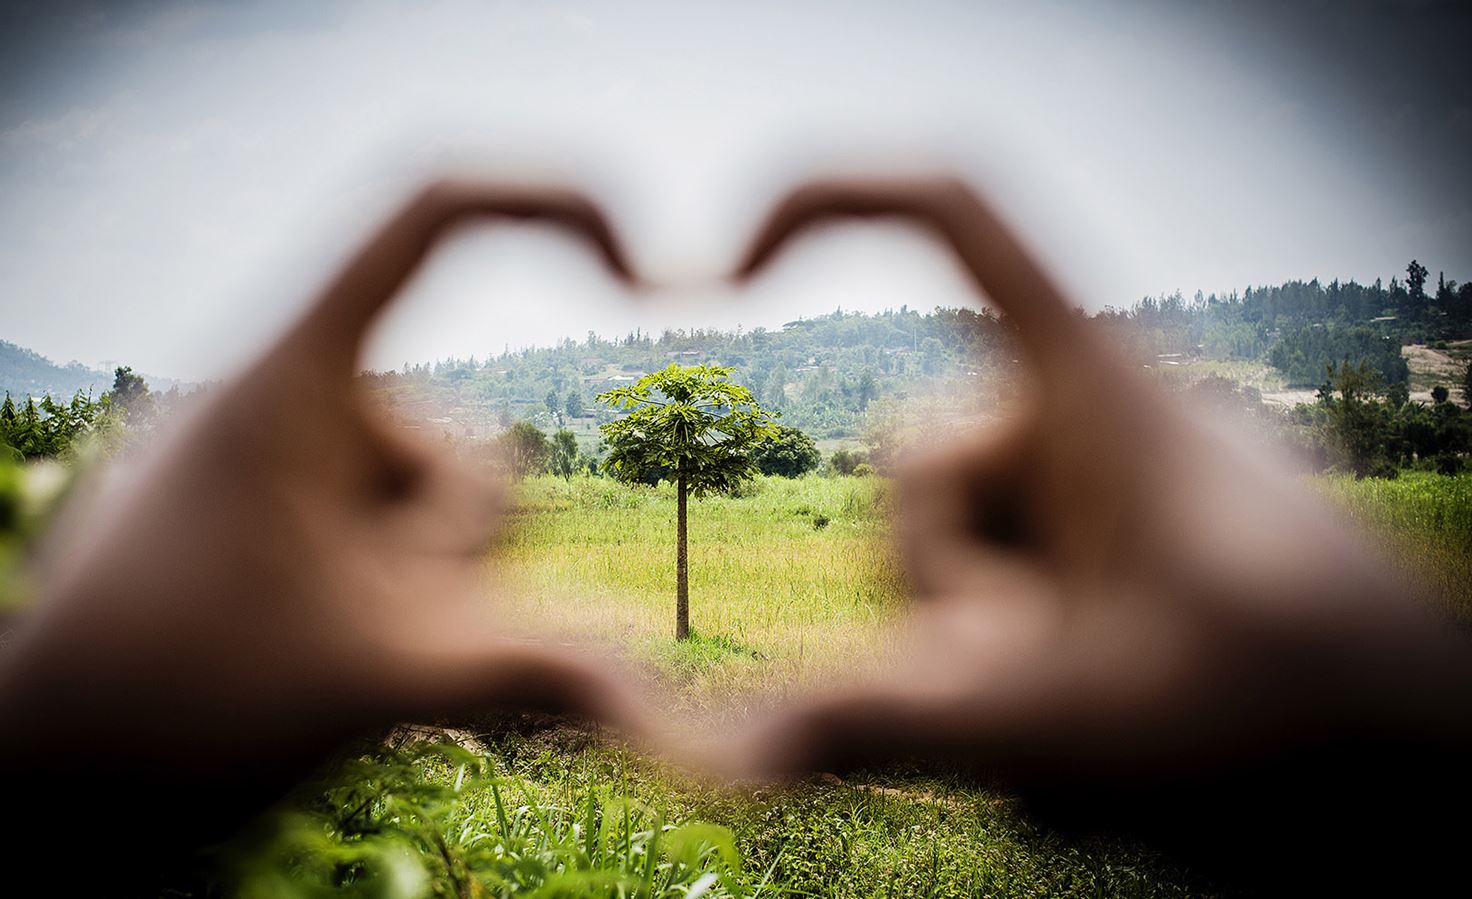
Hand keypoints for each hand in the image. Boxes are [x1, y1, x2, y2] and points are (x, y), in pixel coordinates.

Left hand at [0, 180, 645, 879]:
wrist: (26, 787)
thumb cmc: (172, 712)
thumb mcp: (375, 680)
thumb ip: (531, 675)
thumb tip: (665, 693)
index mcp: (292, 377)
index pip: (429, 217)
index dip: (552, 206)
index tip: (638, 264)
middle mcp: (279, 399)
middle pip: (466, 437)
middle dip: (466, 552)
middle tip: (385, 640)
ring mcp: (267, 468)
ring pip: (427, 502)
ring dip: (426, 591)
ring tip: (337, 665)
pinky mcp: (258, 524)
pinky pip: (376, 533)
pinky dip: (391, 601)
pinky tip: (328, 665)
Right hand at [726, 177, 1471, 883]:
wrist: (1422, 772)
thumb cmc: (1280, 723)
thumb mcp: (1056, 721)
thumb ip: (878, 725)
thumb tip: (720, 748)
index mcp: (1088, 377)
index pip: (946, 211)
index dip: (820, 200)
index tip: (725, 268)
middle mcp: (1096, 407)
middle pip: (911, 460)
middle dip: (934, 588)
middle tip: (1026, 680)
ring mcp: (1114, 478)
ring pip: (959, 537)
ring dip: (980, 641)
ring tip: (1078, 719)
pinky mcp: (1129, 537)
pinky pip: (1016, 571)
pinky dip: (1020, 653)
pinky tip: (1092, 720)